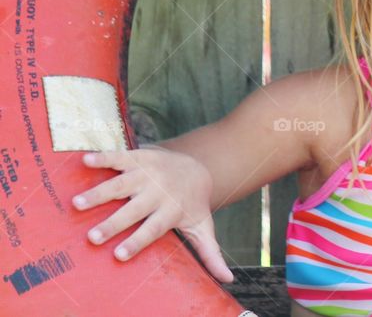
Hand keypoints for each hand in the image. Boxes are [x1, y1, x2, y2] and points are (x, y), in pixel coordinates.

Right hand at [72, 146, 233, 282]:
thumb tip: (228, 280)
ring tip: (77, 203)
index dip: (137, 241)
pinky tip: (85, 161)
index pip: (153, 229)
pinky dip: (104, 158)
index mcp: (172, 210)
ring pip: (122, 183)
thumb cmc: (193, 203)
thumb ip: (210, 253)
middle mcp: (159, 191)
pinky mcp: (140, 156)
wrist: (198, 165)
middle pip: (134, 209)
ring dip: (100, 192)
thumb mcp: (203, 226)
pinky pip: (120, 157)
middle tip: (92, 236)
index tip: (118, 255)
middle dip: (114, 222)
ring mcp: (149, 172)